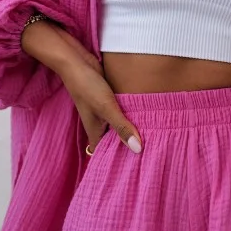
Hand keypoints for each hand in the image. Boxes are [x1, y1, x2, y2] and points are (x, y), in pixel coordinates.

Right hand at [23, 22, 141, 153]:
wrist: (76, 60)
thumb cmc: (86, 86)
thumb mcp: (107, 108)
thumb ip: (122, 127)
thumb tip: (138, 149)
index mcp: (95, 132)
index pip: (105, 154)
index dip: (116, 163)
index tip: (134, 170)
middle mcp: (99, 124)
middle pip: (115, 141)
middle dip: (129, 147)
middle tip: (151, 156)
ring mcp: (104, 112)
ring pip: (119, 126)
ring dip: (131, 130)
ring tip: (154, 139)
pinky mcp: (109, 99)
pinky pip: (122, 112)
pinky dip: (131, 115)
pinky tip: (147, 116)